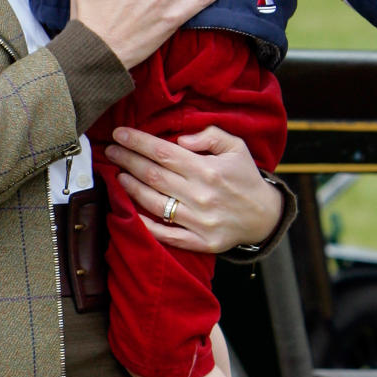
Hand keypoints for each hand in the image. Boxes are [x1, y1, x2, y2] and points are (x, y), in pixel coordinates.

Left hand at [103, 124, 284, 254]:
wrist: (265, 217)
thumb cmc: (245, 177)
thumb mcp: (236, 147)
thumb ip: (210, 135)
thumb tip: (181, 139)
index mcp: (207, 170)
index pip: (163, 152)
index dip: (137, 142)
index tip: (119, 134)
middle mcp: (201, 195)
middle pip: (153, 175)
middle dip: (127, 160)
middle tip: (110, 150)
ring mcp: (199, 221)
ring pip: (154, 203)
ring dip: (131, 187)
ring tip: (118, 174)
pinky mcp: (200, 242)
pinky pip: (166, 235)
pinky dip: (146, 225)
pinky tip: (130, 211)